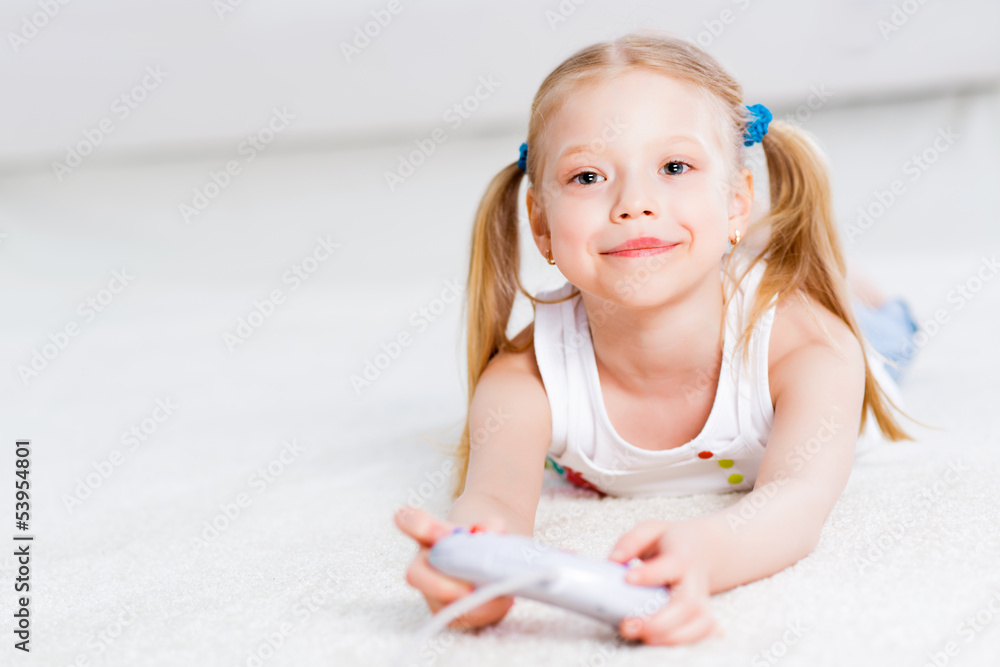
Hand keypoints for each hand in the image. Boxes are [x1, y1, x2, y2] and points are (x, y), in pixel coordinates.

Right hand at [394, 506, 512, 629]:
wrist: (492, 563)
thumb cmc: (485, 542)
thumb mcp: (491, 528)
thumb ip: (491, 525)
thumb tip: (489, 533)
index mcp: (430, 537)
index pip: (409, 521)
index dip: (416, 525)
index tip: (442, 533)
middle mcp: (425, 565)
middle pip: (414, 574)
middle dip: (438, 584)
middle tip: (466, 589)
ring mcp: (432, 592)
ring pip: (436, 603)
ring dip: (464, 603)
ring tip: (489, 595)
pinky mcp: (447, 612)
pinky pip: (458, 617)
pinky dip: (481, 610)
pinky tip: (495, 601)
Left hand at [608, 519, 723, 644]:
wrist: (708, 548)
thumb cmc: (673, 541)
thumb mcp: (652, 530)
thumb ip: (631, 541)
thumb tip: (613, 560)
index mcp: (682, 556)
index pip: (671, 565)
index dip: (650, 574)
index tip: (628, 579)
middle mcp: (695, 581)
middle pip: (686, 604)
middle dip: (658, 621)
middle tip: (628, 625)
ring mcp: (702, 601)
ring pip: (698, 624)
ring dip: (670, 636)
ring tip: (641, 637)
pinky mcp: (703, 616)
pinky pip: (701, 634)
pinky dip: (685, 641)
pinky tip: (663, 642)